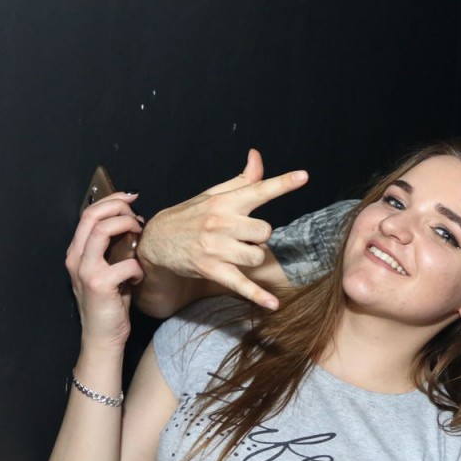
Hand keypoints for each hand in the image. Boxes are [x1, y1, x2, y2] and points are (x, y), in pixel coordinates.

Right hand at [66, 192, 144, 347]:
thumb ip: (112, 248)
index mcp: (76, 252)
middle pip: (93, 215)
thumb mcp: (108, 270)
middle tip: (138, 216)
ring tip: (140, 235)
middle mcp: (75, 258)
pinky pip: (125, 263)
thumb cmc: (110, 303)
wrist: (102, 337)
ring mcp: (85, 270)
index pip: (88, 214)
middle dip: (119, 207)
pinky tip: (139, 276)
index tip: (131, 198)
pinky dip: (138, 266)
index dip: (111, 200)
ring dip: (127, 226)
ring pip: (103, 230)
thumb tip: (133, 224)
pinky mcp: (98, 284)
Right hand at [136, 149, 308, 308]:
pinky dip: (258, 296)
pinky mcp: (213, 270)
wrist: (156, 240)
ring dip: (253, 256)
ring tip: (236, 252)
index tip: (304, 176)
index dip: (283, 184)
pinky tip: (273, 304)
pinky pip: (241, 284)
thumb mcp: (213, 194)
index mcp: (225, 202)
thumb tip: (257, 156)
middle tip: (243, 235)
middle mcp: (221, 223)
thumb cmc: (191, 215)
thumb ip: (242, 180)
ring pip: (257, 255)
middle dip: (259, 235)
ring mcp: (217, 248)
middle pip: (265, 231)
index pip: (258, 190)